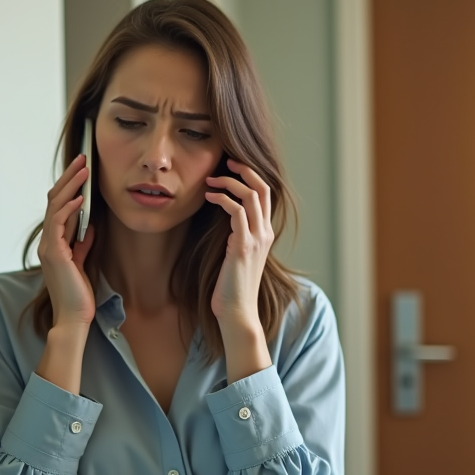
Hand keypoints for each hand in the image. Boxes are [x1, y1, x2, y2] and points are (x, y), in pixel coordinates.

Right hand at [37, 154, 96, 327]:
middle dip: (69, 177)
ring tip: (84, 169)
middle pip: (54, 200)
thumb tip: (89, 225)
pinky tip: (81, 198)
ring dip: (70, 186)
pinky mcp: (55, 253)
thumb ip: (83, 242)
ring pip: (55, 206)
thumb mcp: (82, 261)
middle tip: (83, 158)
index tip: (81, 169)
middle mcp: (48, 241)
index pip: (58, 206)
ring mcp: (49, 246)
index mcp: (53, 242)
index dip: (69, 186)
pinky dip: (70, 208)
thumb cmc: (78, 294)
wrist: (74, 317)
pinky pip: (59, 223)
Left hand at [204, 159, 274, 334]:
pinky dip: (223, 199)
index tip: (230, 168)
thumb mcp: (235, 254)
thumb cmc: (231, 286)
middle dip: (244, 170)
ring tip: (210, 180)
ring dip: (229, 182)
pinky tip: (209, 197)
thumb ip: (234, 235)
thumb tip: (222, 219)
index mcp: (265, 233)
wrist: (237, 312)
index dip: (250, 176)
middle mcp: (265, 233)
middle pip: (263, 187)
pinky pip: (238, 212)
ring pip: (251, 195)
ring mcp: (256, 239)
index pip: (265, 194)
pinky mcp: (243, 246)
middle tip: (225, 162)